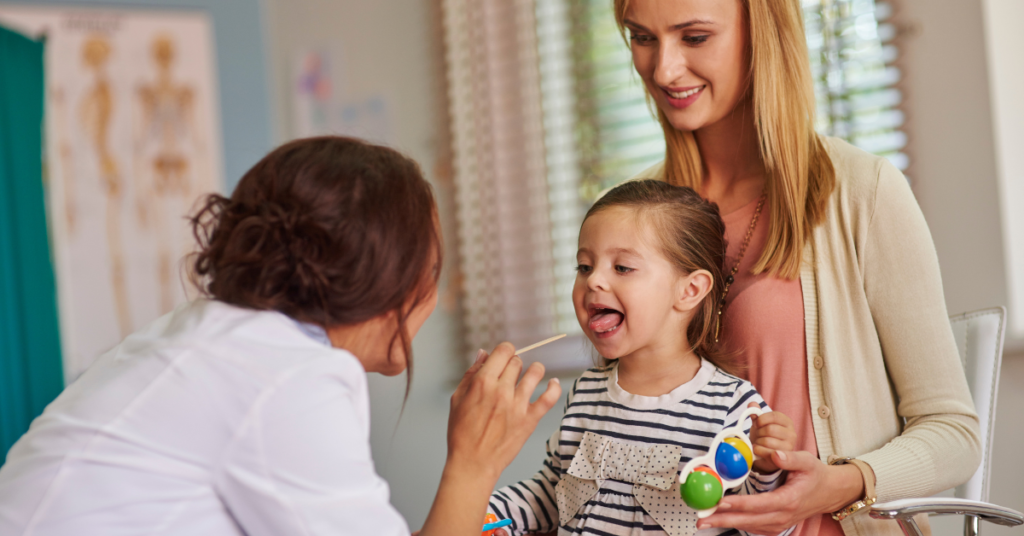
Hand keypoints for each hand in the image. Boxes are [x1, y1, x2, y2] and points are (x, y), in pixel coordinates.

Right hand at [419, 343, 560, 535]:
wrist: (473, 463)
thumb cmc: (462, 434)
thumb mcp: (457, 399)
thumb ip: (471, 374)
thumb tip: (483, 353)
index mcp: (483, 382)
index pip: (503, 350)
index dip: (504, 351)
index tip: (503, 356)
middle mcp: (502, 390)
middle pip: (517, 361)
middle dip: (513, 364)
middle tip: (510, 374)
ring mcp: (518, 405)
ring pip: (536, 372)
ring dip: (534, 370)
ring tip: (531, 375)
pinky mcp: (530, 419)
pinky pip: (549, 397)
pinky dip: (554, 387)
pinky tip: (552, 383)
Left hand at [697, 450, 865, 534]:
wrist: (829, 492)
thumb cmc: (815, 475)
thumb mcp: (807, 461)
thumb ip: (790, 458)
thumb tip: (775, 453)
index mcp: (789, 500)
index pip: (759, 504)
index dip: (738, 505)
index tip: (720, 503)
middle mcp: (783, 516)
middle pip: (749, 520)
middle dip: (723, 520)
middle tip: (701, 519)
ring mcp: (780, 524)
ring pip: (749, 526)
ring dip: (726, 523)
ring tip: (704, 520)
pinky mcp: (776, 526)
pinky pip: (754, 528)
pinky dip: (737, 524)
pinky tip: (721, 520)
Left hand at [747, 403, 795, 473]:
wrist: (765, 454)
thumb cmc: (764, 435)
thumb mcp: (760, 423)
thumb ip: (756, 413)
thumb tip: (751, 404)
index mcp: (787, 422)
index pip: (775, 416)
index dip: (762, 419)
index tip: (757, 423)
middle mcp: (792, 434)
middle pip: (770, 429)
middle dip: (759, 432)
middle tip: (758, 435)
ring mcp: (788, 448)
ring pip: (767, 441)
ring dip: (757, 442)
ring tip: (759, 443)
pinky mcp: (782, 459)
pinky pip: (765, 452)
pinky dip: (757, 450)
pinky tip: (757, 449)